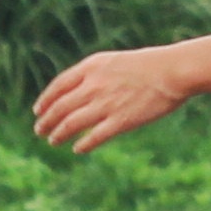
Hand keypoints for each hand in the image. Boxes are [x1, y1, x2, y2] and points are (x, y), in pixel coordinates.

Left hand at [34, 46, 193, 152]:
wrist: (172, 71)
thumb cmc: (148, 65)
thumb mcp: (114, 62)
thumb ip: (94, 74)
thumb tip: (77, 91)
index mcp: (91, 67)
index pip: (58, 86)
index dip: (45, 100)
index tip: (38, 111)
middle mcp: (94, 85)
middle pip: (60, 107)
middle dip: (47, 121)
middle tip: (39, 130)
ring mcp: (106, 104)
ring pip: (72, 123)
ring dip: (58, 134)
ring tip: (52, 141)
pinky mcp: (121, 121)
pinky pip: (95, 137)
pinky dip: (83, 144)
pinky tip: (78, 149)